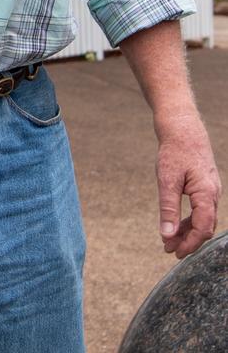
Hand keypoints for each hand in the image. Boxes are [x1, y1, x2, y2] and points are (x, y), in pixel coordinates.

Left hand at [155, 112, 221, 258]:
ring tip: (169, 240)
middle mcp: (213, 193)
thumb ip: (168, 208)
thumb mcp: (167, 180)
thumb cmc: (174, 151)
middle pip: (204, 226)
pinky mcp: (204, 185)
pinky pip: (200, 209)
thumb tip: (166, 234)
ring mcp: (210, 189)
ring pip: (203, 218)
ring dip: (187, 231)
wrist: (182, 127)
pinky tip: (176, 224)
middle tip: (168, 250)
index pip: (202, 228)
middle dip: (188, 240)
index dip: (190, 243)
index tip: (174, 252)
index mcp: (206, 193)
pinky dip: (189, 219)